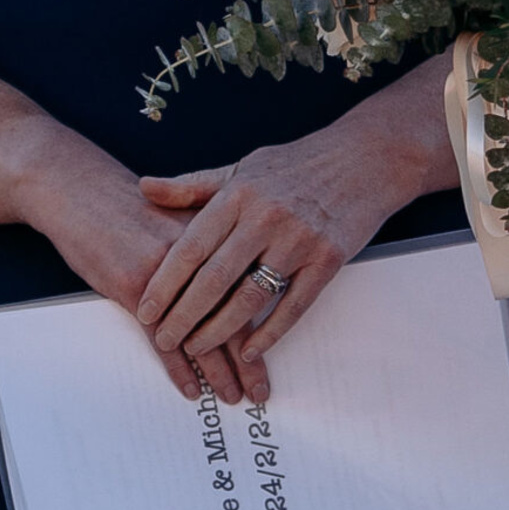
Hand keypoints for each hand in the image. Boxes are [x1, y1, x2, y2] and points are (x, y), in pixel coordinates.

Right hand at [16, 143, 239, 405]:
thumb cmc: (129, 204)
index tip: (276, 352)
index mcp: (213, 235)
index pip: (248, 286)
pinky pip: (162, 339)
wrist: (81, 192)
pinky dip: (178, 368)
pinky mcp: (134, 288)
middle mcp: (197, 256)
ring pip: (201, 331)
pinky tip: (190, 389)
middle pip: (232, 314)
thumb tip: (233, 277)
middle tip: (261, 392)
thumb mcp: (179, 214)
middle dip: (248, 359)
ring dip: (218, 371)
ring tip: (232, 397)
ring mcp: (165, 274)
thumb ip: (208, 243)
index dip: (264, 323)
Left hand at [135, 105, 421, 397]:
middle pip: (215, 279)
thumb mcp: (241, 168)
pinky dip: (269, 333)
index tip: (145, 310)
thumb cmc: (296, 166)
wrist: (364, 159)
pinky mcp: (328, 259)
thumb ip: (193, 187)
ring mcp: (299, 240)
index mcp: (239, 194)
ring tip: (196, 349)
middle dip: (184, 316)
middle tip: (164, 340)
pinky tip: (249, 350)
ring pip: (250, 298)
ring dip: (219, 331)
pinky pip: (293, 306)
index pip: (191, 247)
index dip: (165, 283)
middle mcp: (266, 217)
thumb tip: (144, 188)